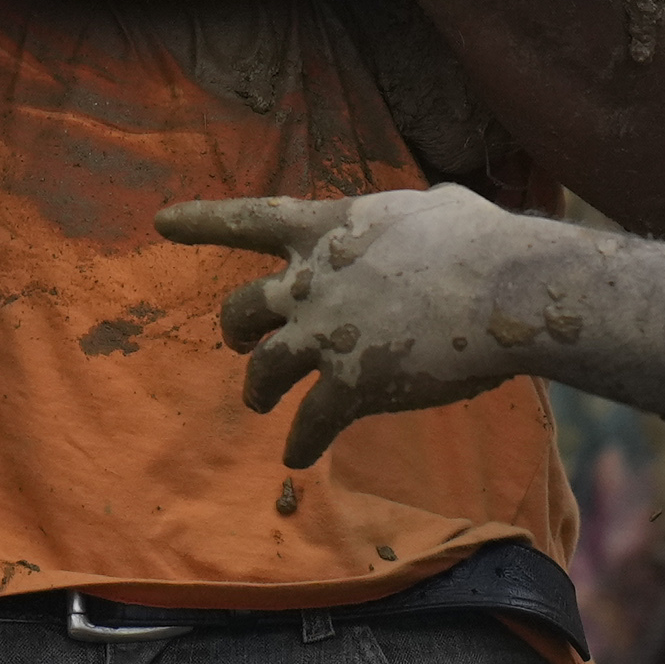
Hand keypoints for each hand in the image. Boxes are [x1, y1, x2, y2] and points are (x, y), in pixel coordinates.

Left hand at [156, 183, 589, 466]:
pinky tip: (297, 457)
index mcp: (329, 228)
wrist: (504, 291)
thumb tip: (440, 207)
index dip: (202, 221)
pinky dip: (300, 442)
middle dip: (236, 328)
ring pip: (262, 368)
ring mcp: (325, 334)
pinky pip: (309, 424)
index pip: (250, 219)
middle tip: (238, 344)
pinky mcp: (350, 385)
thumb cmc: (484, 243)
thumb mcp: (443, 206)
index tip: (160, 222)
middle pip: (243, 307)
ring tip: (259, 404)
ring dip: (257, 388)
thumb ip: (420, 212)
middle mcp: (312, 279)